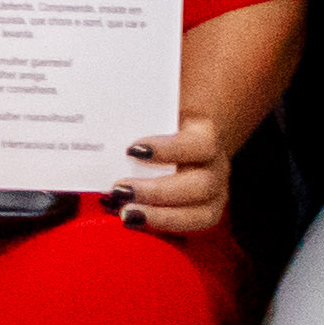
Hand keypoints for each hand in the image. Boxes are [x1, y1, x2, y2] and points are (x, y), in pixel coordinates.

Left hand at [110, 112, 240, 242]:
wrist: (179, 138)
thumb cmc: (160, 121)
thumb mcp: (154, 108)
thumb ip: (140, 102)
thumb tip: (107, 95)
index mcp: (206, 135)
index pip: (200, 144)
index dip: (169, 150)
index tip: (132, 150)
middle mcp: (216, 167)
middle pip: (201, 185)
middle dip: (158, 192)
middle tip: (119, 189)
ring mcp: (214, 194)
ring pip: (201, 215)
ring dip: (161, 217)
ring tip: (126, 214)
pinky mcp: (203, 213)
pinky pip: (188, 228)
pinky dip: (160, 227)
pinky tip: (132, 222)